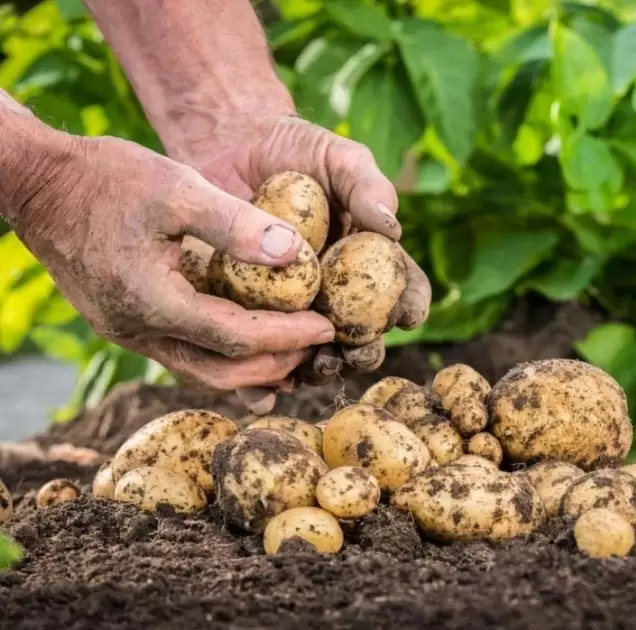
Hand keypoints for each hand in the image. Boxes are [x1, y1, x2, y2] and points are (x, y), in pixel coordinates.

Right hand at [11, 133, 336, 391]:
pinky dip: (224, 353)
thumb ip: (236, 224)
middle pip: (222, 372)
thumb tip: (297, 255)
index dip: (289, 337)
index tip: (329, 328)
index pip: (238, 338)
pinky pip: (184, 353)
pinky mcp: (124, 323)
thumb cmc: (106, 178)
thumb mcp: (177, 188)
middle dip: (276, 364)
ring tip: (295, 351)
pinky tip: (251, 339)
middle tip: (317, 345)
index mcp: (152, 302)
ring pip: (201, 370)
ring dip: (251, 367)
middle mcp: (137, 330)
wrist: (38, 183)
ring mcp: (127, 331)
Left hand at [179, 114, 431, 409]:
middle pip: (361, 335)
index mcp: (370, 262)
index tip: (407, 314)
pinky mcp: (247, 314)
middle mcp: (337, 293)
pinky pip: (258, 353)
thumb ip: (367, 187)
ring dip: (316, 370)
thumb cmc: (296, 149)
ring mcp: (292, 308)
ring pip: (312, 354)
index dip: (410, 306)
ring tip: (311, 368)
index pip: (403, 290)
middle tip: (355, 351)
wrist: (229, 146)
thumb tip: (392, 228)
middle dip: (363, 351)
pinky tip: (260, 391)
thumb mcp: (339, 157)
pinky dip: (261, 380)